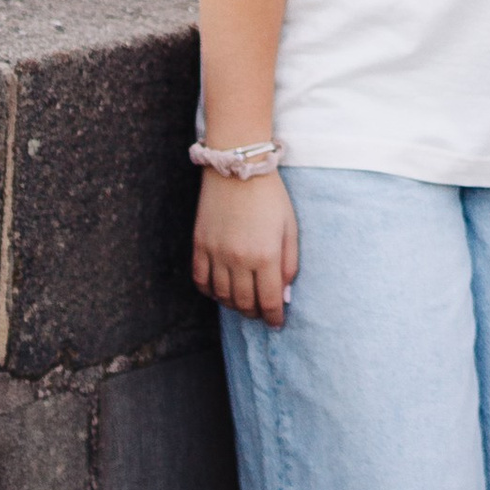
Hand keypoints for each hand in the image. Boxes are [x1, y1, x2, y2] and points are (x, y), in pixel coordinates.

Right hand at [193, 168, 297, 325]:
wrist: (237, 166)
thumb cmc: (269, 195)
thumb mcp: (290, 227)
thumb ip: (289, 263)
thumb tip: (284, 294)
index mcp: (265, 255)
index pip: (268, 301)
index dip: (273, 318)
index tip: (276, 323)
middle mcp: (238, 259)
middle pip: (244, 303)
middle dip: (255, 313)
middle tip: (261, 313)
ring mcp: (216, 253)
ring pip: (222, 296)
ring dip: (234, 305)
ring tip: (243, 303)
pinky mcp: (200, 244)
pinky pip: (201, 280)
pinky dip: (210, 292)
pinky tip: (220, 291)